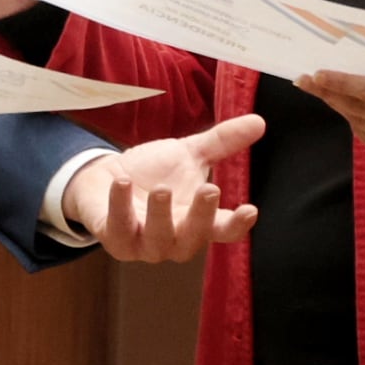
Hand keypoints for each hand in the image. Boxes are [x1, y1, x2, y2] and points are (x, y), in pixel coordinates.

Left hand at [67, 115, 265, 262]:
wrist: (105, 177)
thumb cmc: (154, 172)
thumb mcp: (188, 154)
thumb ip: (222, 143)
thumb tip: (259, 120)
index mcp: (198, 221)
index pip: (224, 230)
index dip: (238, 224)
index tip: (250, 209)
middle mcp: (175, 239)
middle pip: (194, 238)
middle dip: (201, 217)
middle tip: (209, 189)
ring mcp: (144, 244)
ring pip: (157, 240)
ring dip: (160, 216)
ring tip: (162, 189)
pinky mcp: (115, 240)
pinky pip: (118, 230)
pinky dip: (120, 207)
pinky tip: (121, 183)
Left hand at [296, 65, 364, 165]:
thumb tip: (341, 65)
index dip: (344, 82)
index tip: (318, 74)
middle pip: (361, 107)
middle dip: (331, 92)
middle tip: (307, 80)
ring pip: (358, 121)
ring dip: (337, 104)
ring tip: (321, 89)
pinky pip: (363, 135)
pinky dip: (352, 119)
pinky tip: (345, 108)